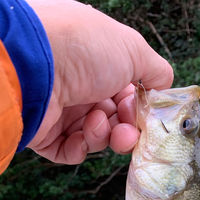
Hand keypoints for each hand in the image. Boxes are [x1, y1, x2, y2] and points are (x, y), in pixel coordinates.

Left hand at [26, 0, 172, 163]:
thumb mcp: (133, 49)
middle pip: (114, 119)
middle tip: (127, 132)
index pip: (126, 94)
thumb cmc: (82, 48)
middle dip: (125, 129)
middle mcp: (79, 86)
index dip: (138, 108)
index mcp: (98, 63)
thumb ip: (156, 70)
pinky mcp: (44, 134)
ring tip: (95, 123)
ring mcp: (61, 110)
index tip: (143, 113)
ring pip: (95, 137)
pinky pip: (70, 151)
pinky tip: (80, 137)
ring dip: (102, 135)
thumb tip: (165, 86)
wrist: (33, 65)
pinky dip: (80, 148)